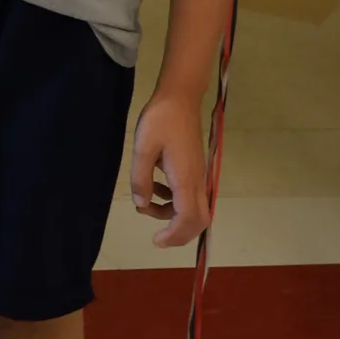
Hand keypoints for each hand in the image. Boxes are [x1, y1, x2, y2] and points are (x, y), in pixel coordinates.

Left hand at [130, 89, 211, 248]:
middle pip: (198, 220)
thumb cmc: (160, 120)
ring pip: (194, 208)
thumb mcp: (142, 148)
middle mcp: (197, 181)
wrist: (180, 97)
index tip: (156, 241)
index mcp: (185, 179)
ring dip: (172, 215)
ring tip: (146, 204)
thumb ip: (141, 179)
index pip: (187, 219)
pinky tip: (156, 188)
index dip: (174, 236)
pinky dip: (174, 201)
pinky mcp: (195, 168)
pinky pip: (190, 195)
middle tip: (157, 235)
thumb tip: (142, 204)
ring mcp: (198, 174)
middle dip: (179, 233)